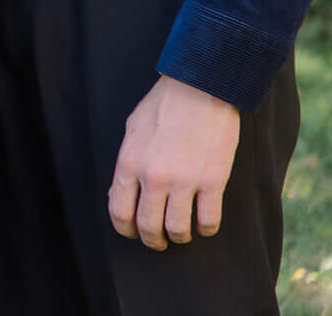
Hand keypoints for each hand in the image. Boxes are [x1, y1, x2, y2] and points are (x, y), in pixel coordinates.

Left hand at [109, 74, 239, 249]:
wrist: (199, 89)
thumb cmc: (162, 107)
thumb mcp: (132, 131)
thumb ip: (126, 165)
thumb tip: (119, 196)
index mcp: (129, 163)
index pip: (119, 211)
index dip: (125, 229)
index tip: (132, 233)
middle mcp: (153, 177)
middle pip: (148, 226)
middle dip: (152, 240)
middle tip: (158, 241)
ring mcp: (184, 181)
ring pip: (178, 229)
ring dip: (179, 237)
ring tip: (181, 234)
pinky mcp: (213, 181)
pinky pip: (209, 220)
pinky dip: (206, 229)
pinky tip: (204, 225)